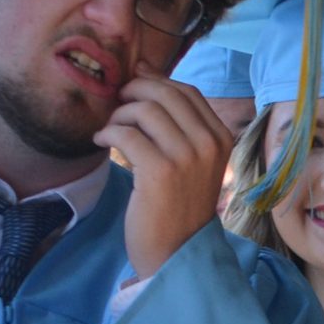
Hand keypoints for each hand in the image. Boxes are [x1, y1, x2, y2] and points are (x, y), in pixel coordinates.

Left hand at [94, 70, 239, 280]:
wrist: (177, 251)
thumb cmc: (179, 205)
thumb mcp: (193, 160)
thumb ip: (179, 123)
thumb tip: (144, 72)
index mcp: (221, 137)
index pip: (187, 91)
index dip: (155, 81)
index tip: (133, 87)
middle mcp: (209, 144)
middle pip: (165, 93)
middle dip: (133, 92)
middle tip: (117, 105)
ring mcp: (186, 157)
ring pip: (144, 110)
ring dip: (119, 115)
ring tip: (111, 130)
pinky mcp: (159, 172)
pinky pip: (126, 133)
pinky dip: (108, 133)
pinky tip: (102, 142)